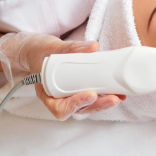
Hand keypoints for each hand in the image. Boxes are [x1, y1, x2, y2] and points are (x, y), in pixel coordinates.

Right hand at [0, 32, 124, 119]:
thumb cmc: (39, 52)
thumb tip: (93, 46)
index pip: (61, 108)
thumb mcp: (50, 48)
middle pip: (79, 109)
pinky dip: (104, 93)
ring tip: (119, 96)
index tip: (90, 95)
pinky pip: (92, 95)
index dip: (76, 104)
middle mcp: (59, 99)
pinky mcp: (79, 89)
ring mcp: (70, 95)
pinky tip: (116, 90)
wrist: (36, 51)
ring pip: (88, 105)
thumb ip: (71, 48)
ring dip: (104, 102)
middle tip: (113, 98)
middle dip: (98, 105)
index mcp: (47, 94)